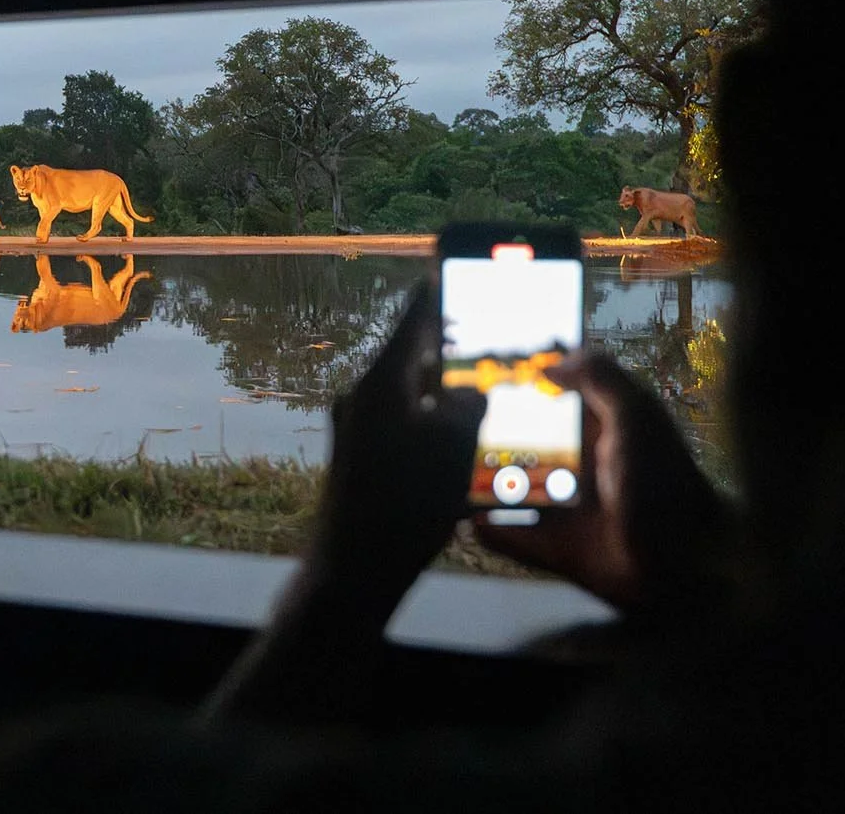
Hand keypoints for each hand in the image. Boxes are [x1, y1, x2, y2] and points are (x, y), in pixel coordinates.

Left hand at [303, 279, 487, 614]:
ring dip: (447, 394)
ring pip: (411, 396)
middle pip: (414, 358)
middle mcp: (362, 398)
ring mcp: (357, 429)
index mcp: (380, 384)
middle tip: (493, 339)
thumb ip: (468, 405)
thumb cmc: (403, 509)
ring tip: (490, 392)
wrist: (351, 574)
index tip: (460, 268)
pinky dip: (433, 426)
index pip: (413, 318)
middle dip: (454, 350)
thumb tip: (469, 390)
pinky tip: (466, 443)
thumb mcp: (454, 449)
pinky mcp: (360, 459)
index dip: (442, 292)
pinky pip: (404, 427)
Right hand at [475, 350, 734, 615]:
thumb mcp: (636, 416)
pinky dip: (491, 530)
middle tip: (449, 421)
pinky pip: (515, 538)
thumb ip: (600, 379)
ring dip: (484, 483)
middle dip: (493, 435)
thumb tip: (549, 362)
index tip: (484, 375)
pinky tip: (462, 519)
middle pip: (528, 445)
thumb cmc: (661, 482)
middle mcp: (583, 468)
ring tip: (446, 467)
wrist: (686, 564)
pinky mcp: (559, 549)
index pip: (558, 401)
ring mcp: (569, 511)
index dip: (527, 388)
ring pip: (516, 491)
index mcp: (603, 432)